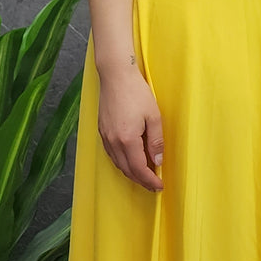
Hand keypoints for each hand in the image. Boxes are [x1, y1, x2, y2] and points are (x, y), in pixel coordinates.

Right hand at [97, 64, 163, 190]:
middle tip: (153, 184)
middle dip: (141, 180)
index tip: (159, 186)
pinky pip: (111, 154)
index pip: (139, 169)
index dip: (150, 180)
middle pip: (126, 170)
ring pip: (117, 163)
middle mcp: (113, 141)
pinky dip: (122, 162)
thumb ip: (156, 141)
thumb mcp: (154, 116)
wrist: (115, 75)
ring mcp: (105, 136)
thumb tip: (158, 161)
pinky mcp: (101, 130)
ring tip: (144, 175)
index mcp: (127, 139)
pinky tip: (130, 160)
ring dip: (131, 172)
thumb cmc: (136, 92)